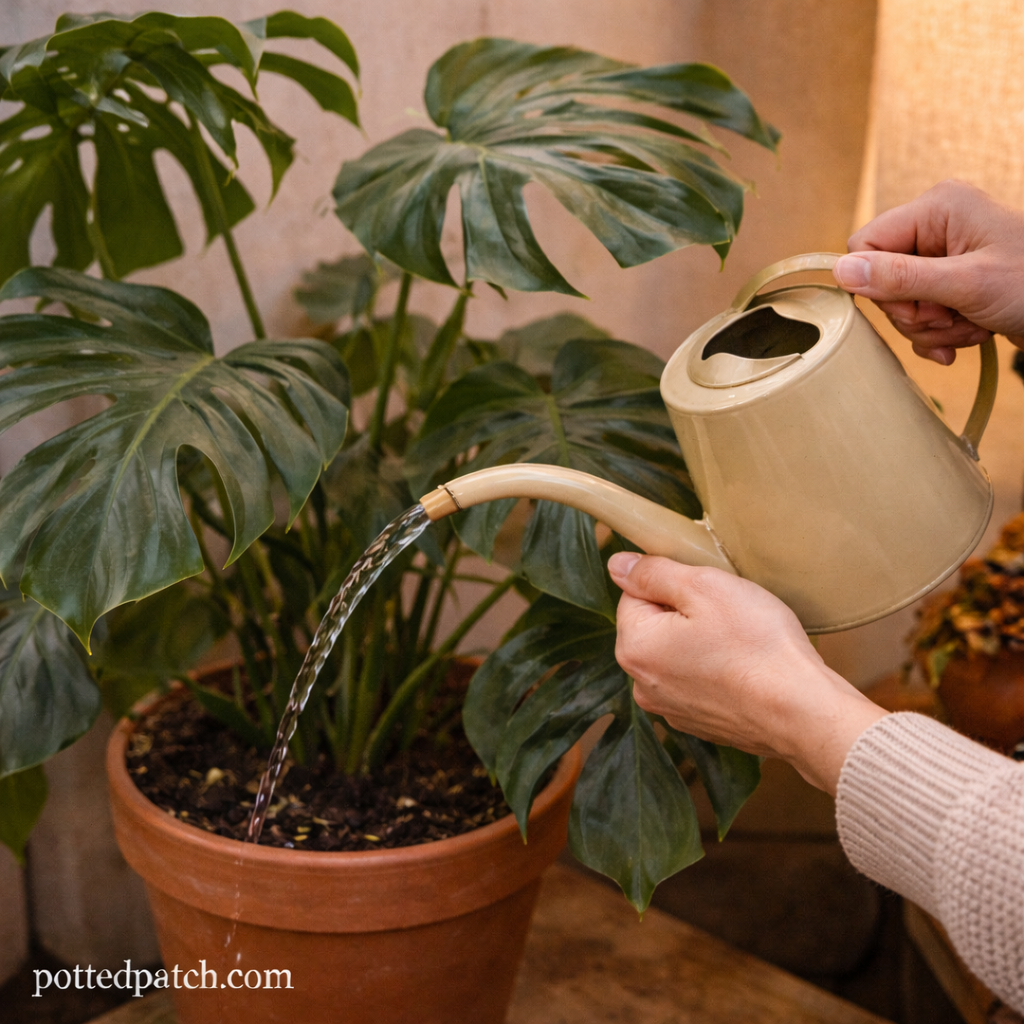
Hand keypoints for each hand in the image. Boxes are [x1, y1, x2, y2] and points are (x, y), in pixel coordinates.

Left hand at [607, 552, 886, 795]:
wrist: (802, 712)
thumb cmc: (756, 645)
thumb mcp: (704, 587)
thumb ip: (653, 573)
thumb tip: (617, 565)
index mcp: (634, 647)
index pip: (635, 594)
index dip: (674, 584)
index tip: (709, 593)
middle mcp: (641, 684)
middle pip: (653, 625)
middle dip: (686, 613)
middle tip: (729, 614)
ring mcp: (669, 708)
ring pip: (676, 653)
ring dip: (701, 641)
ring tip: (739, 642)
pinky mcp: (697, 723)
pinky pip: (696, 681)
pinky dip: (715, 671)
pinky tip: (744, 668)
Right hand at [831, 179, 1023, 364]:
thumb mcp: (965, 284)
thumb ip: (900, 277)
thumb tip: (839, 272)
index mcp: (938, 207)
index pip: (865, 244)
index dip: (878, 283)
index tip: (915, 304)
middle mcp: (937, 225)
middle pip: (881, 279)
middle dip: (913, 312)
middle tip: (949, 319)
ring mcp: (944, 255)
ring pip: (900, 302)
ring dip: (931, 327)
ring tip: (969, 328)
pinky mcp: (952, 281)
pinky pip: (921, 313)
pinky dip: (939, 333)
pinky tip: (967, 339)